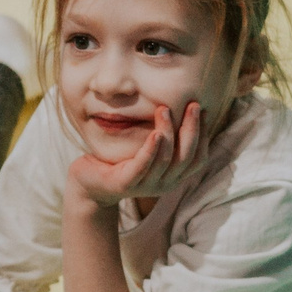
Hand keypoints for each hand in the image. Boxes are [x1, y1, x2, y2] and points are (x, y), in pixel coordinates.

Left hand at [69, 102, 206, 208]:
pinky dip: (151, 149)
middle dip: (192, 129)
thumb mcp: (147, 149)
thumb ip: (164, 138)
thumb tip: (179, 107)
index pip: (197, 157)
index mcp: (172, 176)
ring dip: (168, 132)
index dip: (203, 134)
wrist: (88, 183)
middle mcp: (164, 184)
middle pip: (187, 157)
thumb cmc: (120, 161)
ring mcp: (146, 186)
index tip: (202, 109)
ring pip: (166, 159)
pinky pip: (143, 165)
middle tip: (192, 105)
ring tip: (165, 110)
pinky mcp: (126, 184)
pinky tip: (155, 133)